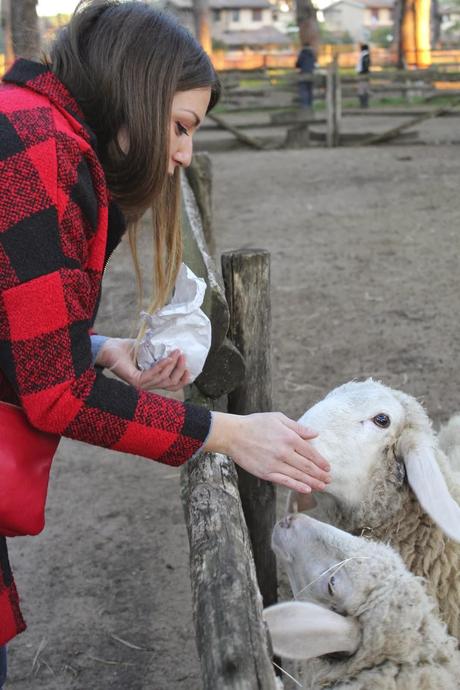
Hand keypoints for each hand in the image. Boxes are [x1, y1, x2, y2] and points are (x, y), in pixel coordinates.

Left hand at [95, 338, 190, 391]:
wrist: (109, 349)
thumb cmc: (127, 349)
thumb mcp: (149, 350)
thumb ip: (162, 353)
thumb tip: (180, 347)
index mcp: (152, 380)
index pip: (172, 386)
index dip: (183, 380)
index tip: (190, 369)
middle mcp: (147, 385)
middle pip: (171, 384)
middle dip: (180, 370)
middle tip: (183, 355)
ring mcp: (141, 385)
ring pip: (163, 379)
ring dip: (172, 365)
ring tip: (177, 352)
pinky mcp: (135, 381)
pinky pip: (152, 375)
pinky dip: (162, 366)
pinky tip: (167, 357)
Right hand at [204, 411, 330, 493]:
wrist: (233, 434)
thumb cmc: (255, 424)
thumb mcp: (278, 418)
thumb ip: (298, 427)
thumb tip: (315, 433)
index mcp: (289, 437)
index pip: (310, 452)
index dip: (321, 461)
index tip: (328, 467)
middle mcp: (284, 452)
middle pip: (307, 466)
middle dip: (320, 474)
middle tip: (329, 480)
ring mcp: (275, 463)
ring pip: (298, 475)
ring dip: (313, 482)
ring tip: (322, 487)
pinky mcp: (266, 472)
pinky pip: (285, 481)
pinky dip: (297, 486)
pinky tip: (307, 490)